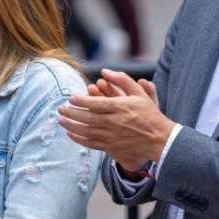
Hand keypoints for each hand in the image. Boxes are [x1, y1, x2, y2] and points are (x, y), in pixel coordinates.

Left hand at [57, 69, 174, 172]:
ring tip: (60, 120)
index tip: (71, 98)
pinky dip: (79, 139)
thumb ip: (122, 80)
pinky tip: (70, 133)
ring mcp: (112, 136)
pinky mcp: (111, 147)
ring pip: (87, 131)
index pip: (96, 104)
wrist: (158, 139)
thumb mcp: (139, 93)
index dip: (81, 101)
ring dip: (72, 125)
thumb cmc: (148, 114)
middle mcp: (114, 122)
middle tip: (59, 108)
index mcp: (120, 108)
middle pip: (88, 118)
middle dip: (71, 113)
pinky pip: (91, 143)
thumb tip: (104, 71)